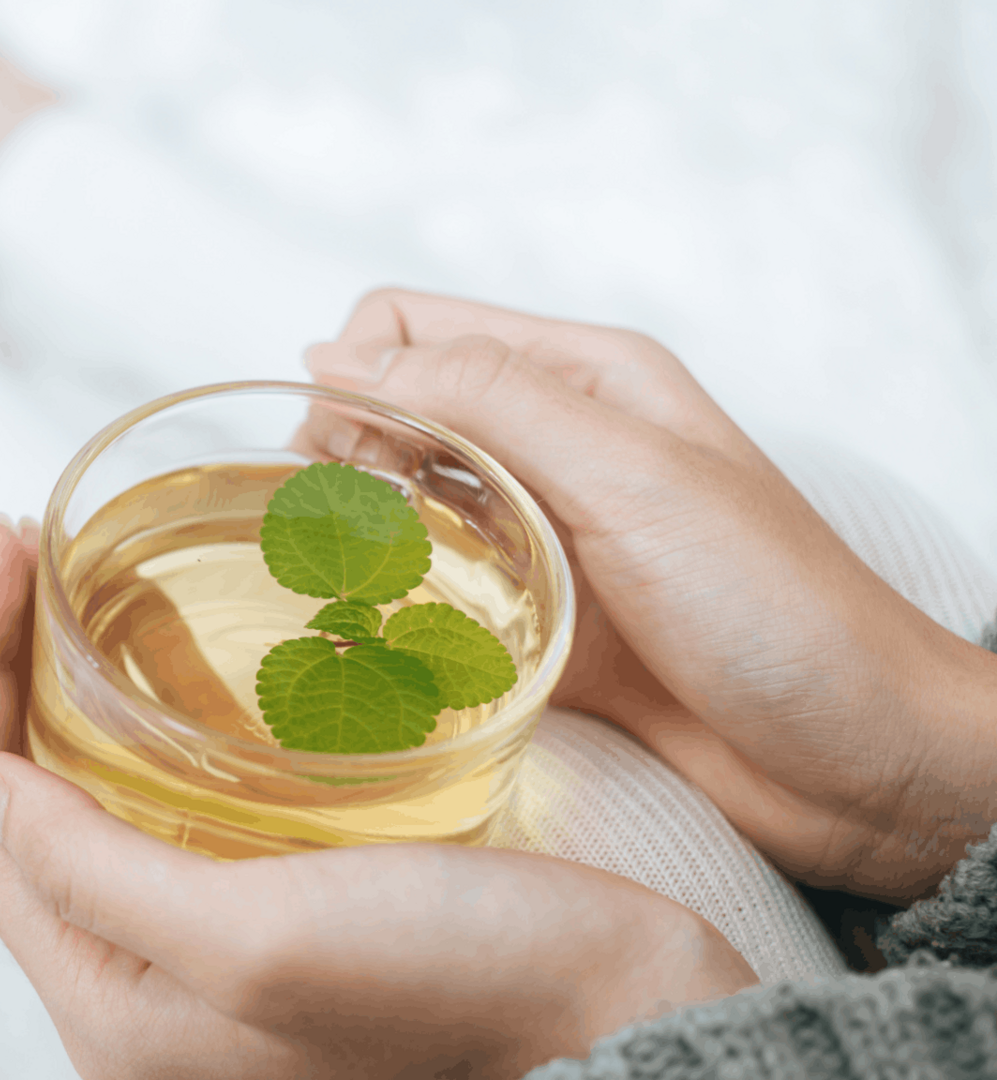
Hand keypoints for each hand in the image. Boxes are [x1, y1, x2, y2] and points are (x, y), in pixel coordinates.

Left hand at [0, 518, 755, 1078]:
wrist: (622, 1010)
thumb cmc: (463, 985)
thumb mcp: (256, 941)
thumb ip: (92, 874)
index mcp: (109, 999)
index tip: (0, 544)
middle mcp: (136, 977)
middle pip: (16, 791)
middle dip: (0, 662)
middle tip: (27, 545)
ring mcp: (199, 939)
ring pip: (84, 786)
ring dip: (64, 680)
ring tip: (76, 577)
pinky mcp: (266, 900)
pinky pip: (162, 795)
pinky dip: (149, 712)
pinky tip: (179, 647)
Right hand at [306, 289, 996, 900]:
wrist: (859, 757)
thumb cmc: (778, 610)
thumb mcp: (627, 475)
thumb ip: (486, 402)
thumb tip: (338, 358)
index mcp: (582, 380)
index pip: (413, 327)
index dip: (355, 377)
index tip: (340, 454)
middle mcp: (554, 447)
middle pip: (394, 411)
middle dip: (342, 454)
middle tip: (348, 529)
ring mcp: (540, 536)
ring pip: (400, 502)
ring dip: (361, 528)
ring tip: (355, 582)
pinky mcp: (533, 622)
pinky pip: (430, 594)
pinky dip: (393, 603)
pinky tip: (388, 634)